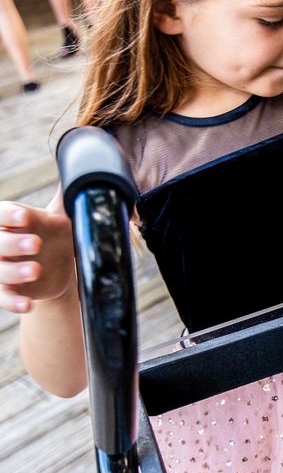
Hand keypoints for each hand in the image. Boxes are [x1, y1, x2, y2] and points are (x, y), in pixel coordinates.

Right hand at [0, 197, 74, 313]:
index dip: (9, 216)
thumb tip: (83, 167)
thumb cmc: (56, 233)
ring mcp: (1, 266)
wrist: (60, 268)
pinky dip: (12, 302)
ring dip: (13, 272)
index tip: (26, 217)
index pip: (1, 214)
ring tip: (36, 270)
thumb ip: (66, 195)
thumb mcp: (62, 214)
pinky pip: (2, 297)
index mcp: (10, 219)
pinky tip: (27, 306)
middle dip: (13, 243)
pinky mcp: (6, 290)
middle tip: (36, 243)